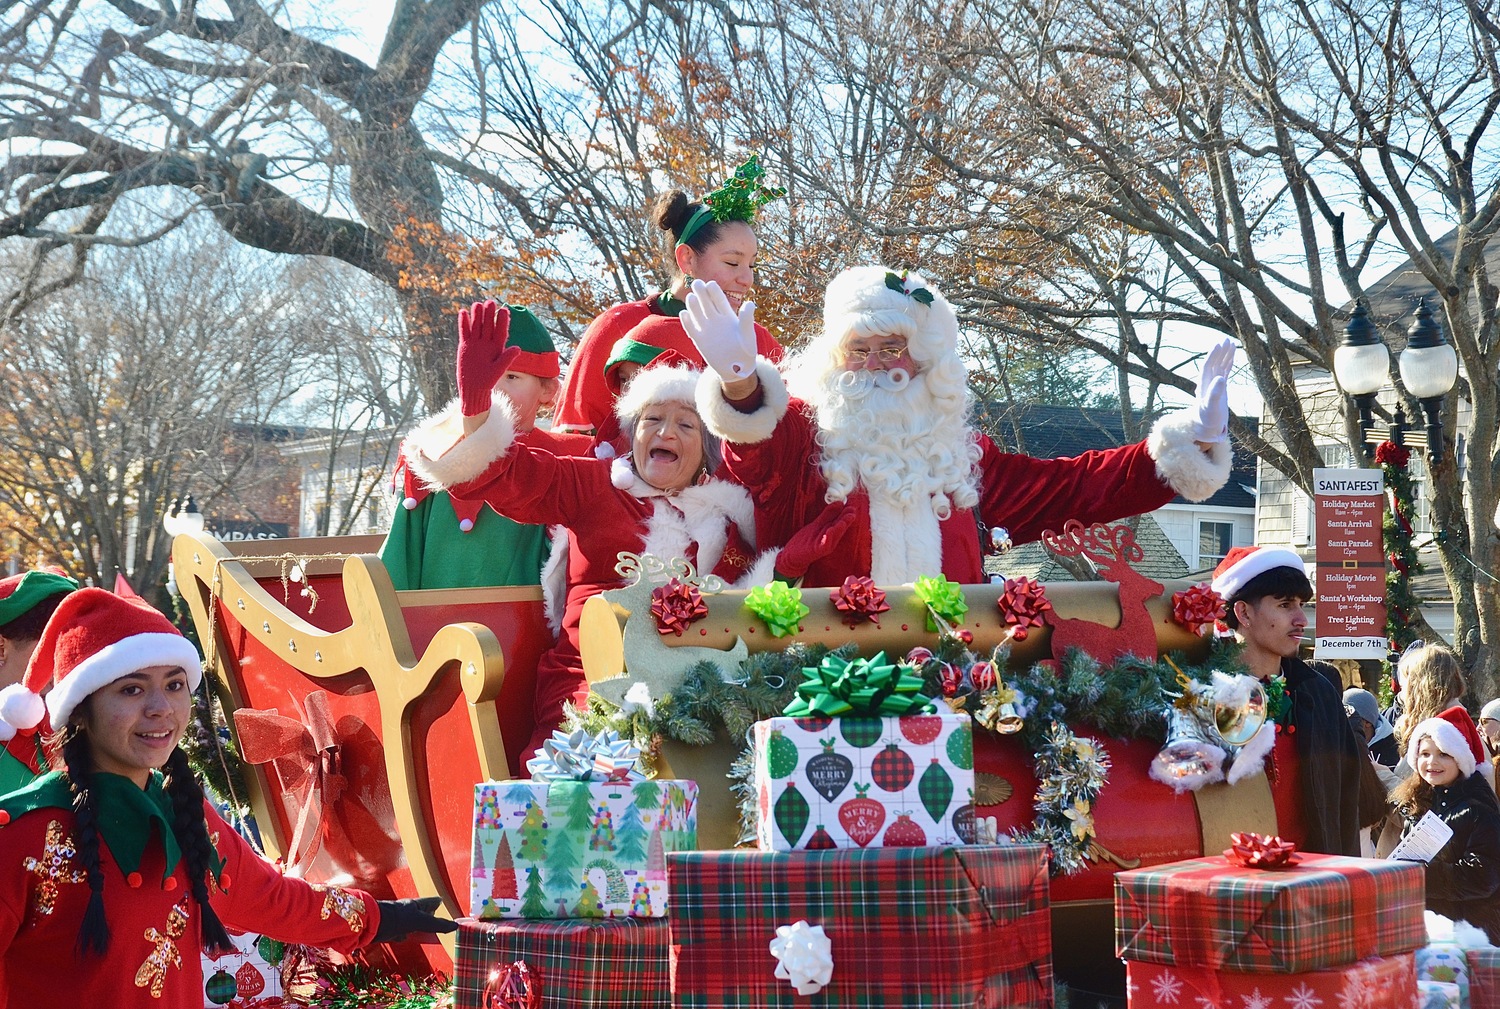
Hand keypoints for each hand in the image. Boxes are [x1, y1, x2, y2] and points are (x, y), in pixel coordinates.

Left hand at [372, 896, 457, 942]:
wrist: (372, 924)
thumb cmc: (397, 918)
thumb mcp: (421, 921)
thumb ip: (438, 924)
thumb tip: (456, 926)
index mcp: (417, 904)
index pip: (432, 902)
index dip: (438, 903)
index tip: (443, 903)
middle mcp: (409, 910)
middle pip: (422, 912)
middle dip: (429, 915)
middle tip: (437, 918)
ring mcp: (400, 920)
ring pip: (412, 923)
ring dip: (418, 927)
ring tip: (425, 930)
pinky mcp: (392, 930)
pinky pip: (402, 932)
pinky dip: (406, 935)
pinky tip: (406, 938)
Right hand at [456, 300, 519, 415]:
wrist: (473, 387)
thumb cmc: (488, 381)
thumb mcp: (498, 370)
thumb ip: (507, 359)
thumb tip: (518, 348)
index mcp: (498, 347)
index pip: (501, 331)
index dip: (503, 321)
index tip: (505, 310)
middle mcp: (487, 343)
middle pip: (488, 325)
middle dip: (490, 314)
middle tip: (491, 302)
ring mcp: (476, 343)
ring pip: (477, 326)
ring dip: (477, 315)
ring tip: (477, 304)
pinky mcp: (465, 345)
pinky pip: (465, 332)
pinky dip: (464, 323)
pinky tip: (463, 312)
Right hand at [683, 279, 757, 381]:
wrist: (737, 369)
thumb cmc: (746, 351)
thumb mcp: (748, 336)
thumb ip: (747, 320)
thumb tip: (750, 304)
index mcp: (728, 316)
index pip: (719, 300)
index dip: (714, 292)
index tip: (710, 284)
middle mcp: (715, 319)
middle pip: (706, 303)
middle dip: (701, 293)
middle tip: (697, 283)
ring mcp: (706, 328)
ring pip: (697, 313)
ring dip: (693, 305)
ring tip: (691, 297)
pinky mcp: (699, 339)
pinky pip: (691, 328)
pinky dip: (687, 322)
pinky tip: (684, 314)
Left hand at [776, 500, 859, 580]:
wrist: (792, 556)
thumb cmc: (805, 541)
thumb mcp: (818, 524)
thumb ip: (828, 514)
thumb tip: (839, 503)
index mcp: (831, 532)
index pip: (840, 521)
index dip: (846, 514)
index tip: (852, 506)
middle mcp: (830, 540)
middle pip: (839, 528)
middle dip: (846, 520)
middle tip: (853, 511)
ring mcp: (824, 546)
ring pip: (834, 536)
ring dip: (840, 528)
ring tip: (845, 520)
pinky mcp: (816, 551)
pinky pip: (824, 544)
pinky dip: (828, 538)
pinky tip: (831, 530)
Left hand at [1192, 337, 1234, 442]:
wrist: (1206, 428)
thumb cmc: (1207, 419)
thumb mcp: (1211, 406)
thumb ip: (1215, 393)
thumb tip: (1221, 377)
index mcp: (1203, 385)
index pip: (1208, 366)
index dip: (1213, 355)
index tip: (1219, 345)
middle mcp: (1208, 382)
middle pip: (1214, 363)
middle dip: (1220, 352)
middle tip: (1227, 340)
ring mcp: (1214, 384)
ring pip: (1220, 366)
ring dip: (1224, 355)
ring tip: (1231, 344)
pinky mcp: (1220, 388)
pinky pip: (1224, 372)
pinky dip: (1228, 363)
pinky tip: (1232, 357)